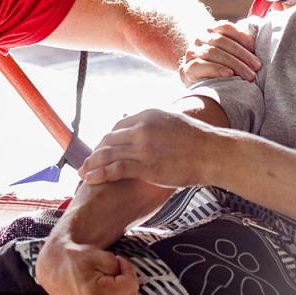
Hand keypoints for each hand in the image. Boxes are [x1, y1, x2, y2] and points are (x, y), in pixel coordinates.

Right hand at [36, 234, 138, 294]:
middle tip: (112, 276)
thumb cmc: (77, 259)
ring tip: (109, 290)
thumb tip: (131, 283)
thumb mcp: (101, 255)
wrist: (54, 269)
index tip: (118, 263)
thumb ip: (121, 267)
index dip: (128, 271)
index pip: (132, 287)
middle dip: (126, 286)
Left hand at [80, 109, 221, 186]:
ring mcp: (142, 145)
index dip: (107, 140)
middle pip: (109, 139)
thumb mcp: (174, 122)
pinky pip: (114, 168)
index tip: (101, 150)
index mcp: (148, 115)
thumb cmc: (199, 141)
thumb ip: (157, 125)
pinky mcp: (144, 164)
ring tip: (82, 173)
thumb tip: (153, 129)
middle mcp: (141, 127)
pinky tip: (91, 179)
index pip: (118, 126)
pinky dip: (99, 173)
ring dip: (91, 164)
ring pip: (107, 153)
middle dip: (96, 152)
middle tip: (87, 163)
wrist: (213, 152)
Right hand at [180, 20, 261, 85]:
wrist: (199, 82)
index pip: (225, 27)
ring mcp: (191, 53)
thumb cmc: (223, 66)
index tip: (254, 47)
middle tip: (257, 66)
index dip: (240, 35)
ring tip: (249, 75)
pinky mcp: (185, 69)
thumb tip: (260, 35)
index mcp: (211, 30)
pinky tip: (229, 74)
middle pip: (221, 41)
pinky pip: (200, 66)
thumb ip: (242, 43)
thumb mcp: (231, 52)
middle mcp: (199, 38)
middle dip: (242, 54)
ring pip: (212, 52)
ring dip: (234, 64)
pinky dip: (216, 69)